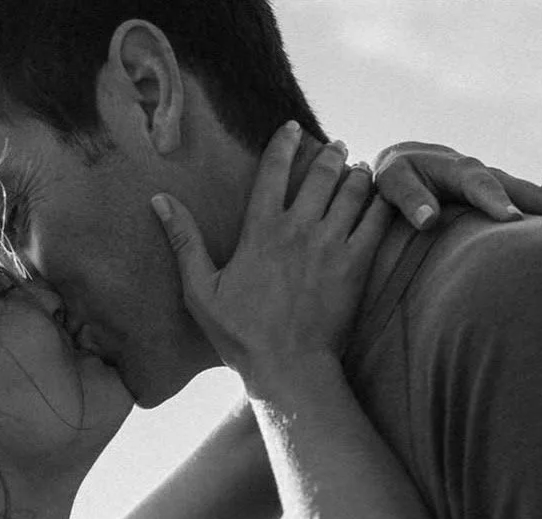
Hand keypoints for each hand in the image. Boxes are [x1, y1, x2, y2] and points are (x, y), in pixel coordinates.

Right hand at [152, 123, 391, 393]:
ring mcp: (331, 245)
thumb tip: (159, 200)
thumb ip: (184, 241)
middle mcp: (298, 229)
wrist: (288, 368)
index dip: (285, 143)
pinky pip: (375, 222)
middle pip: (321, 173)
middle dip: (330, 153)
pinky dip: (380, 204)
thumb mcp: (201, 291)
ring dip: (357, 174)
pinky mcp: (356, 266)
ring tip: (359, 168)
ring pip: (352, 191)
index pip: (273, 169)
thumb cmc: (242, 335)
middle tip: (336, 146)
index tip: (293, 128)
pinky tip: (381, 198)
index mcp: (260, 230)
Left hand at [373, 141, 541, 230]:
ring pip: (537, 198)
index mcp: (458, 169)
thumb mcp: (391, 182)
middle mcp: (486, 174)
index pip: (480, 185)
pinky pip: (532, 207)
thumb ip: (408, 198)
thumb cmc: (392, 177)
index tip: (512, 221)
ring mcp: (498, 186)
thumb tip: (429, 220)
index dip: (496, 201)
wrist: (402, 163)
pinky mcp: (502, 198)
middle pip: (527, 191)